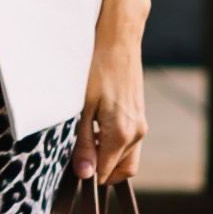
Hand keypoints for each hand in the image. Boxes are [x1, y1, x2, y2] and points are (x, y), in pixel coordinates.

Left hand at [78, 31, 146, 182]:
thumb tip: (85, 174)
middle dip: (100, 168)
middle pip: (120, 170)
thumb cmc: (96, 68)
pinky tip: (96, 123)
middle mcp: (136, 133)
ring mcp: (141, 124)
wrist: (118, 39)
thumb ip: (83, 143)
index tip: (71, 165)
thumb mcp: (82, 107)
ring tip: (86, 133)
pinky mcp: (139, 115)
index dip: (88, 174)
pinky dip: (113, 142)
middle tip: (78, 153)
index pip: (106, 174)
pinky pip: (128, 141)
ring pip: (125, 156)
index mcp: (122, 133)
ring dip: (107, 154)